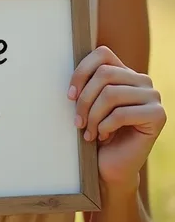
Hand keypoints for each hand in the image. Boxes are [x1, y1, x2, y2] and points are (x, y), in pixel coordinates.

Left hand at [68, 46, 165, 189]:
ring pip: (111, 94)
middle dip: (84, 100)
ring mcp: (153, 97)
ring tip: (89, 132)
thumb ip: (87, 82)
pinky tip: (103, 136)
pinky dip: (105, 126)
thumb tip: (63, 62)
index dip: (82, 71)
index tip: (69, 95)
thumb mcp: (89, 102)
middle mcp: (142, 81)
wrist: (111, 167)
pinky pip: (121, 114)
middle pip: (104, 75)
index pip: (102, 54)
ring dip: (93, 116)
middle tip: (77, 122)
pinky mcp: (158, 115)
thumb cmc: (96, 133)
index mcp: (126, 73)